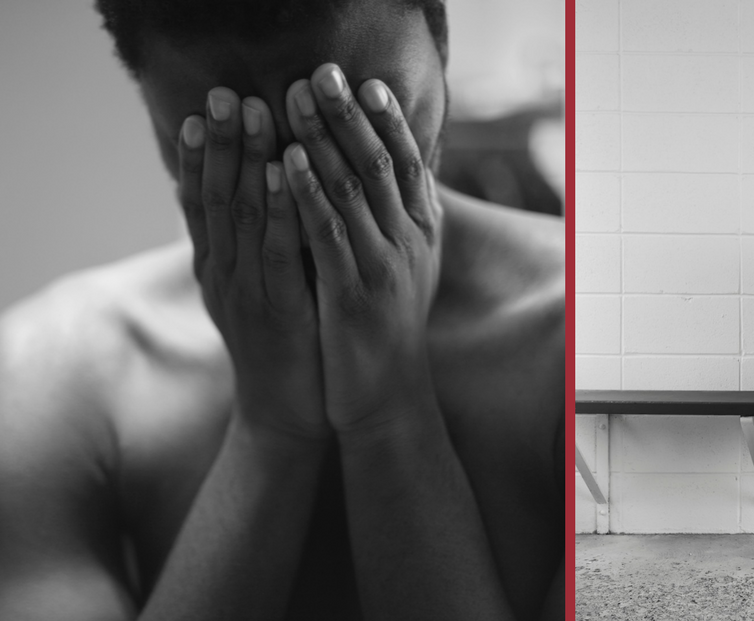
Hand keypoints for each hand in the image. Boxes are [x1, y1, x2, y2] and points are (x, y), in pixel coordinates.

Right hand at [178, 87, 328, 440]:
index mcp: (217, 269)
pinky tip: (280, 177)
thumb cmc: (284, 344)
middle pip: (215, 199)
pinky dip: (276, 210)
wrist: (288, 414)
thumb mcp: (260, 291)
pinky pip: (275, 252)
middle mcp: (223, 275)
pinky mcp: (276, 309)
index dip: (204, 156)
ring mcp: (246, 292)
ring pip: (240, 218)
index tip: (207, 110)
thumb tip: (263, 199)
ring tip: (255, 117)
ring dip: (247, 162)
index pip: (201, 203)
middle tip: (227, 96)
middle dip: (223, 144)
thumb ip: (257, 249)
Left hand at [281, 63, 442, 435]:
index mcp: (424, 230)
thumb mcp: (407, 263)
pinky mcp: (353, 293)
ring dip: (322, 140)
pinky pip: (328, 234)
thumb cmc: (388, 323)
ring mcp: (385, 266)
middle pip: (380, 162)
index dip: (386, 120)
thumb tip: (390, 167)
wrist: (388, 393)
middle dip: (348, 115)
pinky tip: (286, 164)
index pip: (407, 161)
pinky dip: (307, 195)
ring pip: (353, 190)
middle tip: (320, 75)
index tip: (364, 82)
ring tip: (292, 102)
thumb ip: (401, 217)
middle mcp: (412, 241)